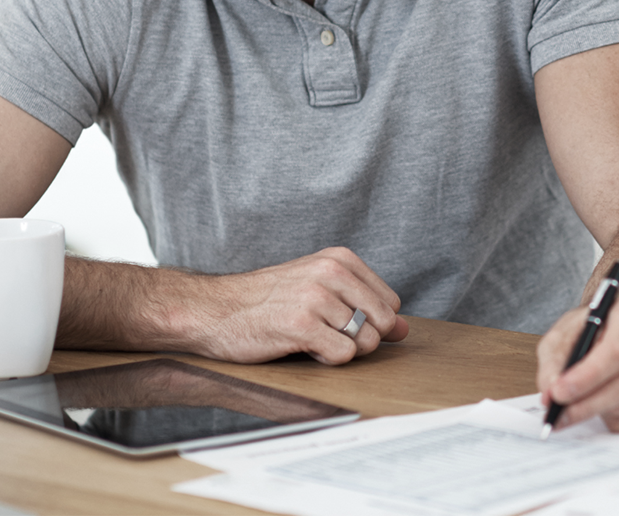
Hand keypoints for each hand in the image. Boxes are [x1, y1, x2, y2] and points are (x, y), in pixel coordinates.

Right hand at [188, 246, 408, 364]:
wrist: (213, 309)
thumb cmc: (266, 302)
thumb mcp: (319, 290)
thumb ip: (364, 305)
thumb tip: (405, 330)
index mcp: (339, 260)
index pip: (390, 304)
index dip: (370, 323)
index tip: (340, 321)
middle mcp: (331, 273)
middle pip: (383, 323)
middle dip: (361, 339)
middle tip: (326, 334)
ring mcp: (316, 298)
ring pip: (365, 342)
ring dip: (340, 350)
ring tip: (310, 338)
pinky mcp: (301, 325)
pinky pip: (343, 355)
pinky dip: (327, 359)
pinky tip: (302, 347)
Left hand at [537, 293, 618, 431]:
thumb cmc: (596, 330)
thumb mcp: (566, 334)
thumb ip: (554, 361)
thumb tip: (551, 393)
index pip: (618, 350)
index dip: (587, 376)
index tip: (559, 392)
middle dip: (587, 403)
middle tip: (558, 413)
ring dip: (598, 411)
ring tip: (579, 403)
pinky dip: (614, 419)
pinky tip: (603, 405)